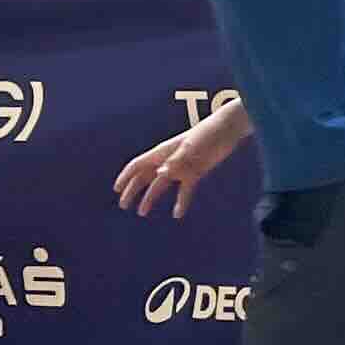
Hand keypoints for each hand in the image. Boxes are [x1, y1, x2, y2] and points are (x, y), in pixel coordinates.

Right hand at [114, 122, 235, 217]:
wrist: (227, 130)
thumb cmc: (206, 134)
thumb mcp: (191, 146)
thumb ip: (175, 161)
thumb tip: (160, 174)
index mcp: (162, 152)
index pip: (138, 165)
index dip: (126, 177)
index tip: (117, 189)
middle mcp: (168, 161)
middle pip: (145, 177)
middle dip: (133, 190)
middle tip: (124, 205)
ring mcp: (181, 168)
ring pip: (160, 185)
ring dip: (150, 198)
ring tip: (142, 212)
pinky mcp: (194, 173)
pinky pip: (184, 191)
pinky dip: (181, 202)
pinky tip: (177, 214)